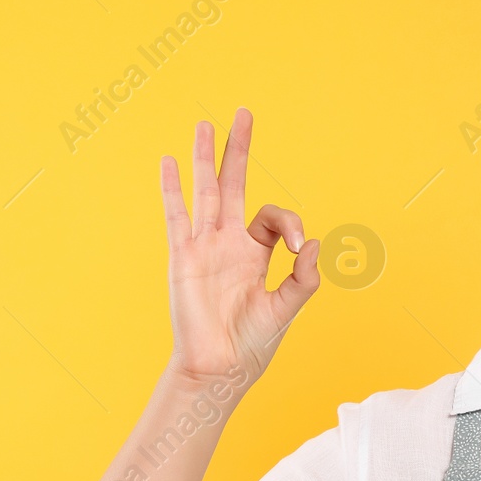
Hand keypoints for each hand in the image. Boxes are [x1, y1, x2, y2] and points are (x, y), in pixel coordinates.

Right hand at [160, 107, 320, 392]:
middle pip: (234, 185)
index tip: (298, 243)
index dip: (289, 222)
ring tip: (205, 124)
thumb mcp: (287, 307)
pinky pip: (176, 217)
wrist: (220, 367)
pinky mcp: (182, 258)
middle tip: (244, 114)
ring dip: (205, 158)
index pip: (271, 217)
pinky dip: (172, 189)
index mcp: (254, 254)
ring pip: (204, 192)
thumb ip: (303, 277)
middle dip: (239, 150)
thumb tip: (312, 243)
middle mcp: (227, 244)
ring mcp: (203, 247)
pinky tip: (168, 163)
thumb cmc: (253, 344)